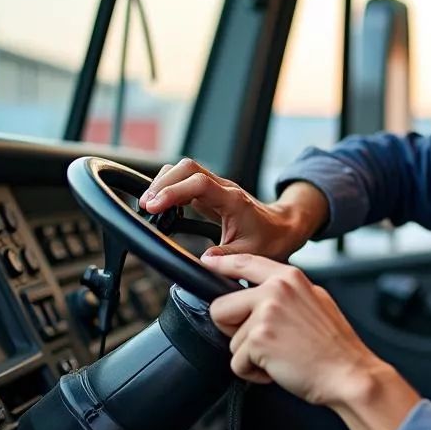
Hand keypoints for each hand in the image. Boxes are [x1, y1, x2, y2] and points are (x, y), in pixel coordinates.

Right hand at [139, 158, 326, 260]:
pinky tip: (162, 203)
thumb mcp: (249, 253)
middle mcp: (224, 188)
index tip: (154, 206)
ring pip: (185, 169)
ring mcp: (217, 187)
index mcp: (233, 200)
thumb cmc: (269, 239)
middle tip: (147, 205)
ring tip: (150, 204)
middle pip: (187, 168)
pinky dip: (170, 186)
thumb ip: (226, 257)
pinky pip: (186, 179)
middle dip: (163, 183)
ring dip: (164, 182)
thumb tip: (204, 261)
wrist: (283, 227)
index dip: (173, 192)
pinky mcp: (211, 191)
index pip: (198, 184)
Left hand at [205, 253, 421, 429]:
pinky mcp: (259, 339)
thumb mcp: (315, 302)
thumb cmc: (336, 347)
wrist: (350, 373)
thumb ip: (287, 293)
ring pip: (231, 340)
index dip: (221, 265)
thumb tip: (261, 295)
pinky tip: (279, 369)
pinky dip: (253, 373)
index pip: (245, 263)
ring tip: (282, 356)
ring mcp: (266, 313)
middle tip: (265, 342)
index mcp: (290, 278)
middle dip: (234, 331)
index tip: (207, 261)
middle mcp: (276, 290)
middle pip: (222, 307)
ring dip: (251, 356)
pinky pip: (237, 362)